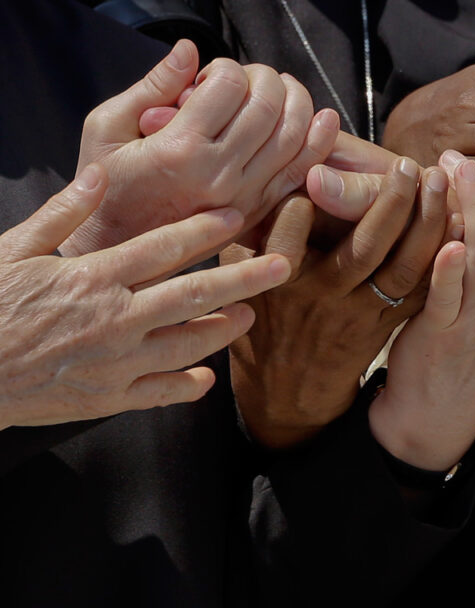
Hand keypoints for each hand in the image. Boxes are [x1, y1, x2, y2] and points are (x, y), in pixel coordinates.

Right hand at [0, 165, 290, 429]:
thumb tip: (99, 175)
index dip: (204, 230)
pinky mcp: (107, 399)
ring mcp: (115, 363)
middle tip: (281, 267)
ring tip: (249, 316)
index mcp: (93, 278)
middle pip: (193, 296)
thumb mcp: (12, 250)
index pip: (162, 248)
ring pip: (187, 345)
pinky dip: (188, 386)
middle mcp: (114, 320)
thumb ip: (62, 214)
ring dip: (223, 330)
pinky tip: (208, 378)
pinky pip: (160, 393)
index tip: (236, 216)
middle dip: (242, 279)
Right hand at [61, 40, 338, 255]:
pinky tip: (323, 119)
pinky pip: (300, 172)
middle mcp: (219, 175)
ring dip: (297, 102)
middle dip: (265, 78)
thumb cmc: (107, 185)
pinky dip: (318, 141)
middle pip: (268, 106)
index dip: (226, 68)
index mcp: (180, 150)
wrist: (119, 249)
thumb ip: (153, 86)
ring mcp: (243, 197)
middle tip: (251, 77)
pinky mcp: (257, 213)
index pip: (230, 86)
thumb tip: (190, 51)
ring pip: (293, 136)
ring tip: (284, 89)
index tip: (212, 76)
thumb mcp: (107, 128)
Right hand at [224, 158, 448, 447]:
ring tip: (436, 181)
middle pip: (362, 249)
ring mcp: (361, 313)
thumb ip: (246, 234)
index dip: (304, 202)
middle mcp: (323, 297)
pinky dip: (442, 257)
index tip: (315, 170)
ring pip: (401, 269)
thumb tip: (240, 183)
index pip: (289, 235)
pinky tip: (458, 222)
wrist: (291, 390)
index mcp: (281, 282)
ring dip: (424, 223)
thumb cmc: (264, 319)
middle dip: (388, 203)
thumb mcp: (241, 277)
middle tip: (404, 164)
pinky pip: (422, 290)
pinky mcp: (389, 323)